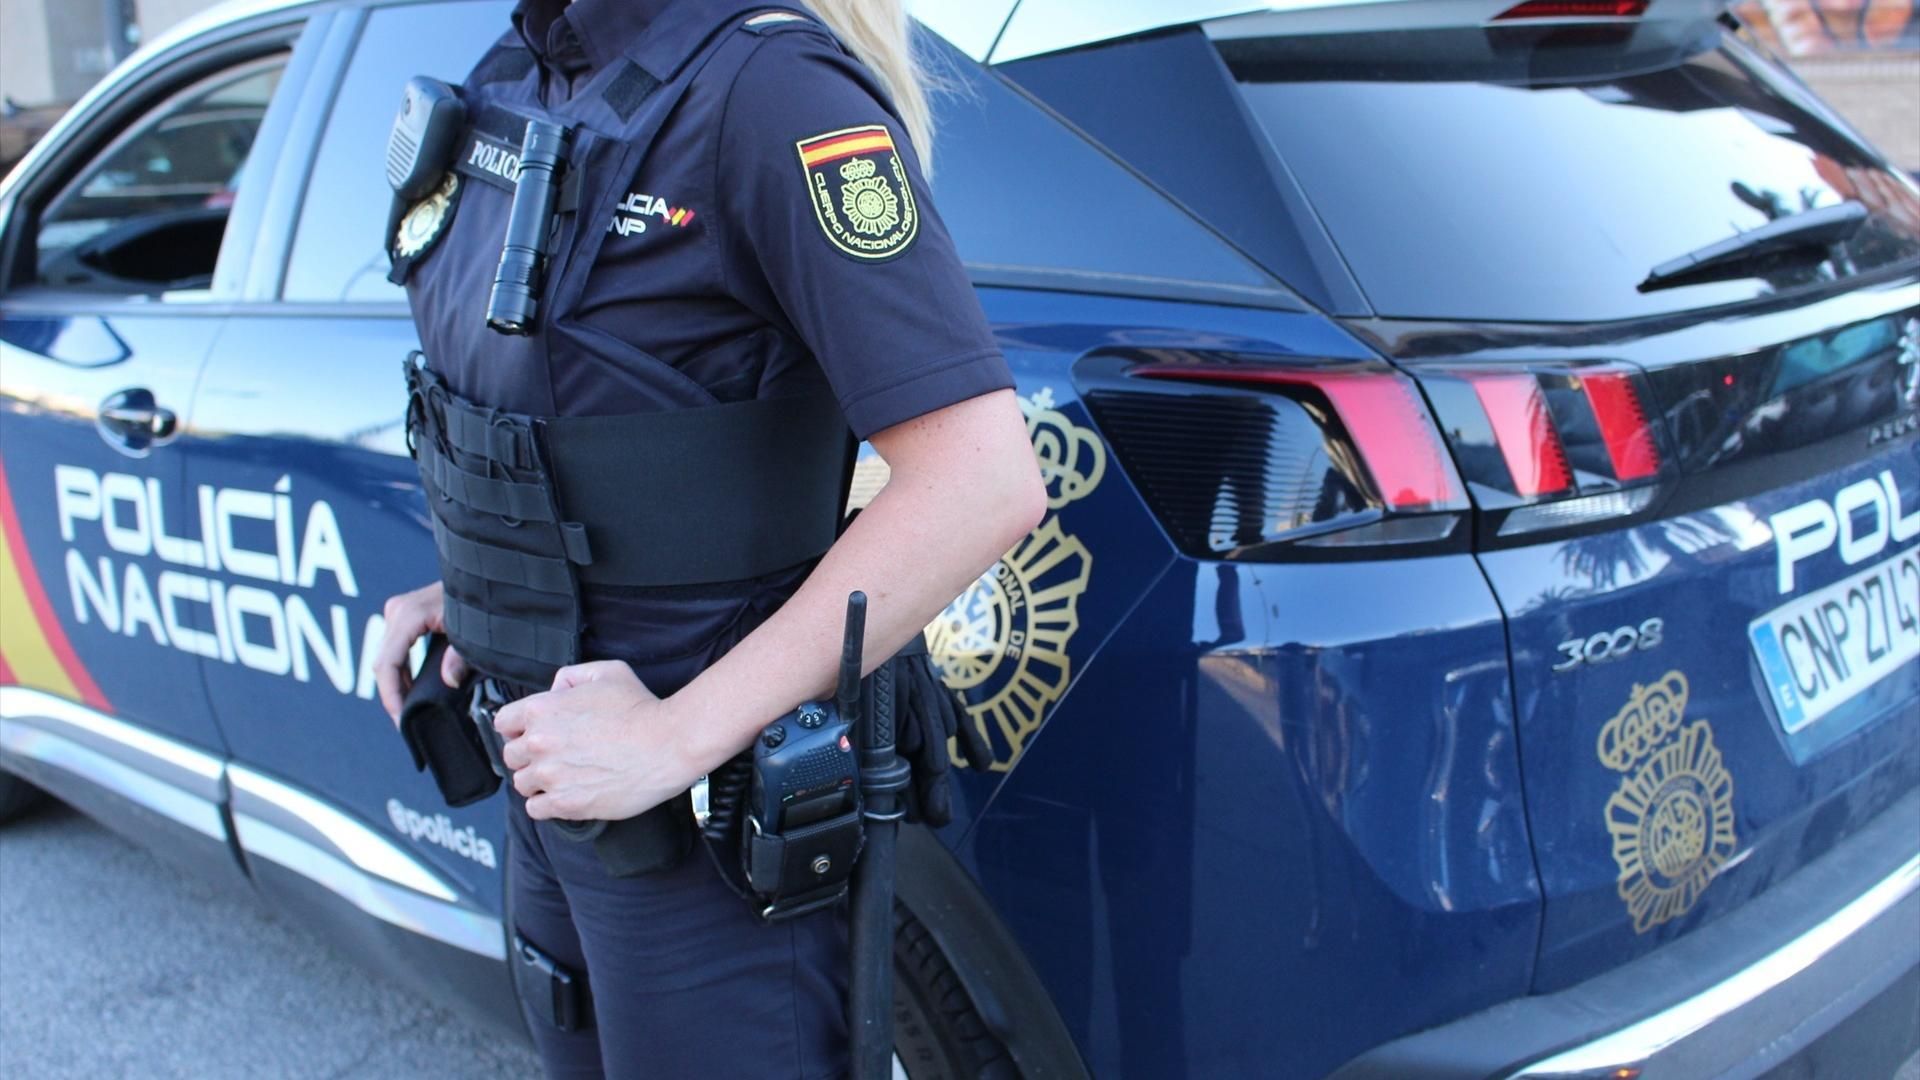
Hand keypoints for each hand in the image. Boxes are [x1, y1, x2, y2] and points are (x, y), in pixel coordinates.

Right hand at [374, 580, 469, 722]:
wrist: (482, 574)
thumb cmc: (478, 598)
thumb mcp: (472, 629)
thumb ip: (461, 656)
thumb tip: (450, 682)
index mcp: (408, 616)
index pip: (387, 663)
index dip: (391, 695)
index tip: (399, 720)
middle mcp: (396, 612)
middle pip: (383, 662)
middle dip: (392, 695)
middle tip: (404, 723)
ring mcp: (398, 612)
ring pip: (387, 657)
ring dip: (396, 684)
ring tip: (408, 712)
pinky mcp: (405, 616)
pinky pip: (396, 650)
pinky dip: (402, 672)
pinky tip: (412, 691)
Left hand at [493, 661, 703, 822]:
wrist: (668, 743)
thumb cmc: (640, 708)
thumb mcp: (606, 672)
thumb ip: (569, 676)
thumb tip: (554, 690)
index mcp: (542, 710)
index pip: (503, 722)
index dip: (518, 727)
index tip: (531, 733)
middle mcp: (539, 743)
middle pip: (512, 755)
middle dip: (528, 754)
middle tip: (553, 755)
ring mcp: (551, 776)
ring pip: (522, 783)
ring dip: (537, 780)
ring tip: (560, 776)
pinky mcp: (566, 804)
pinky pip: (536, 809)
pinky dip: (546, 804)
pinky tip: (564, 794)